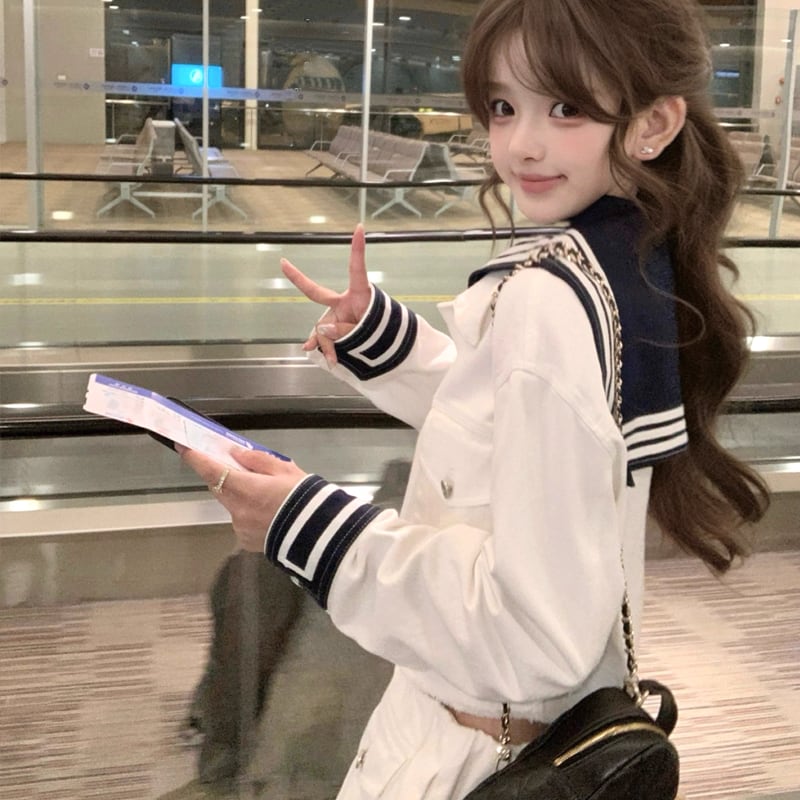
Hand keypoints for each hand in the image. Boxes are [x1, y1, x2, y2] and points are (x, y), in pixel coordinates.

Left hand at [178, 446, 307, 552]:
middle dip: (224, 475)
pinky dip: (250, 513)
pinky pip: (242, 521)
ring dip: (241, 496)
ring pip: (232, 505)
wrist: (321, 536)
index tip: (183, 447)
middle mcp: (237, 510)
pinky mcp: (247, 542)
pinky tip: (270, 513)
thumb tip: (236, 453)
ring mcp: (240, 529)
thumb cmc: (305, 499)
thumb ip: (258, 460)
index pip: (211, 471)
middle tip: (239, 467)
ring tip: (269, 495)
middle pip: (219, 487)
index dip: (195, 458)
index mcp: (246, 489)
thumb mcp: (286, 470)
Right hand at [281, 224, 370, 363]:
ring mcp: (338, 315)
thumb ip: (343, 331)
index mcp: (358, 295)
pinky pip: (324, 338)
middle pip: (317, 293)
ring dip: (326, 343)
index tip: (360, 228)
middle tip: (284, 264)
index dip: (358, 249)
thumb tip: (321, 329)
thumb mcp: (365, 333)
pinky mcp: (335, 328)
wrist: (386, 349)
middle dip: (299, 279)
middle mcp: (344, 302)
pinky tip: (327, 359)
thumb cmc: (381, 334)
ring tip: (333, 359)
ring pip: (322, 327)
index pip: (357, 269)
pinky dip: (325, 348)